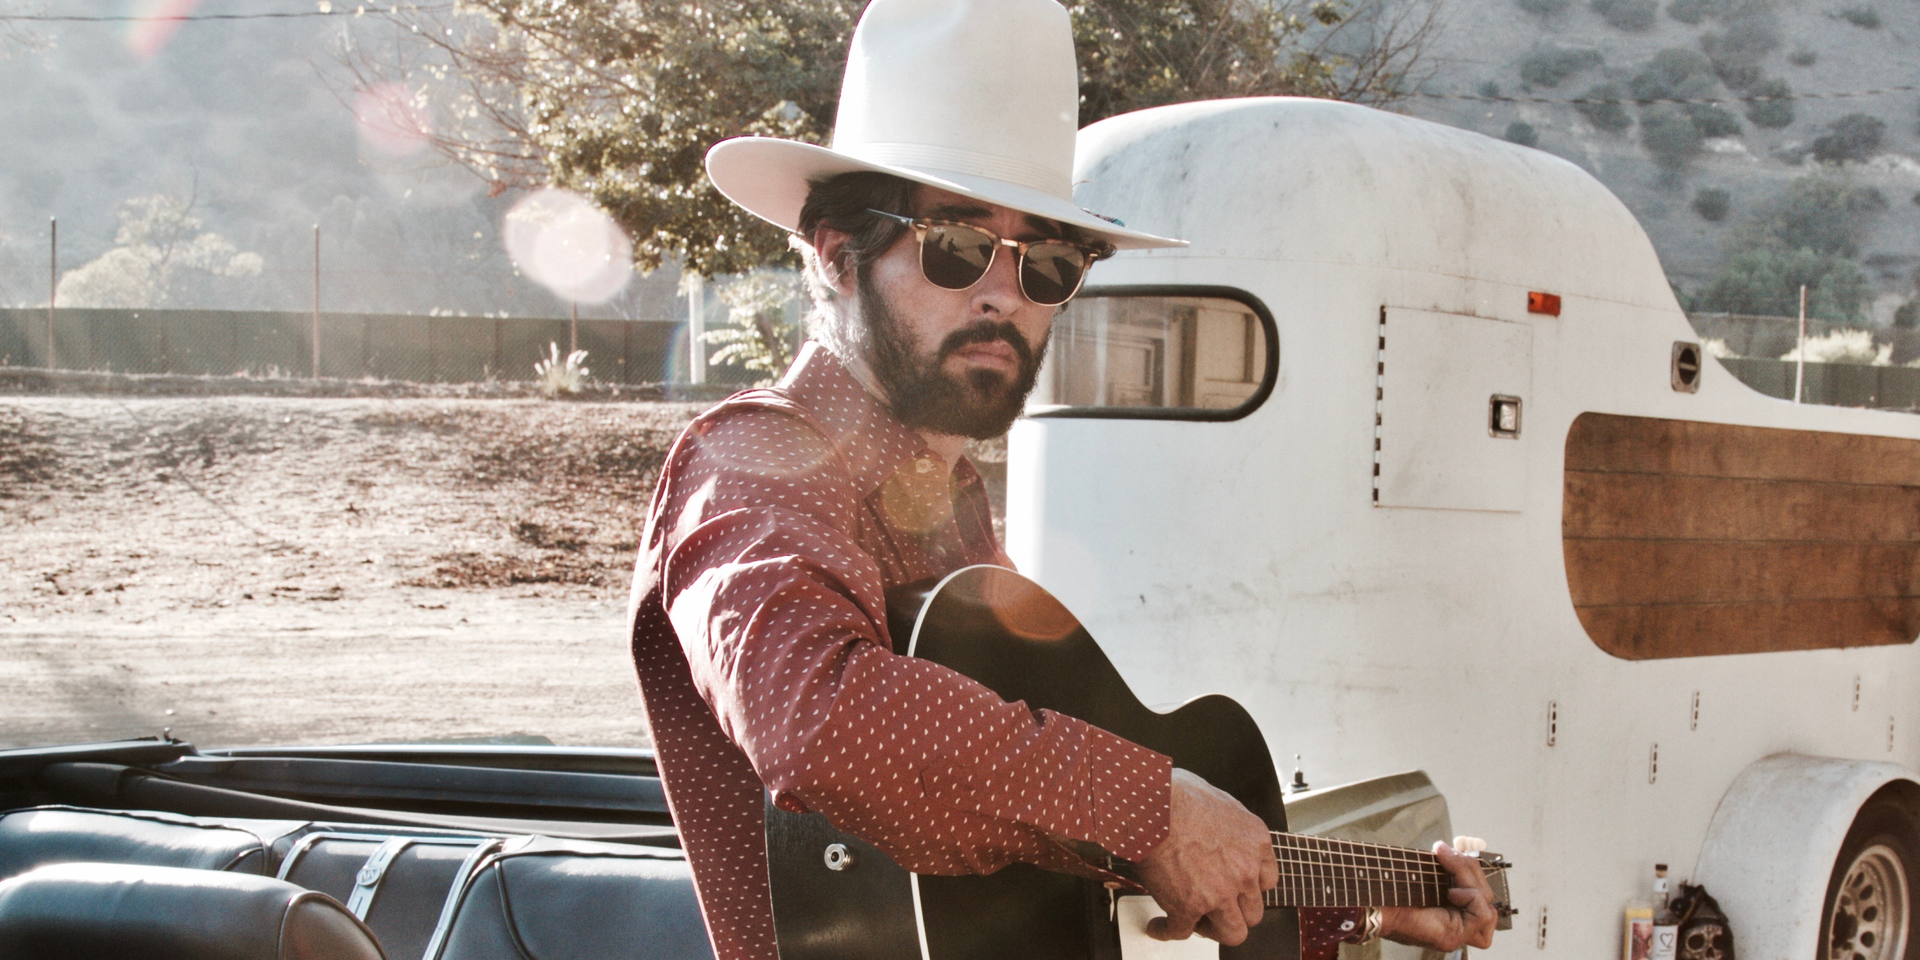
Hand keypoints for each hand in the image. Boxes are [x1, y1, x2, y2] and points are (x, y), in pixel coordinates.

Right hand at [1135, 768, 1277, 945]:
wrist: (1152, 807)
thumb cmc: (1178, 794)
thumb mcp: (1220, 799)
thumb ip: (1228, 819)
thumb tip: (1216, 819)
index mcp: (1255, 842)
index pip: (1267, 880)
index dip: (1249, 886)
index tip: (1237, 886)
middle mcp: (1244, 871)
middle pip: (1253, 911)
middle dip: (1235, 911)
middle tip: (1216, 906)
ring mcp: (1219, 893)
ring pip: (1232, 932)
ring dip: (1213, 929)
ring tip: (1196, 922)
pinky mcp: (1188, 907)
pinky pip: (1181, 932)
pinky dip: (1167, 930)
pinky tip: (1159, 926)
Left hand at [1378, 840, 1497, 950]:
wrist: (1370, 902)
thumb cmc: (1389, 886)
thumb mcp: (1426, 871)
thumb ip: (1449, 865)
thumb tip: (1467, 846)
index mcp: (1451, 908)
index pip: (1481, 893)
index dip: (1476, 869)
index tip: (1462, 845)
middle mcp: (1456, 923)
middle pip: (1484, 896)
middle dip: (1469, 867)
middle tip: (1446, 850)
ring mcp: (1456, 933)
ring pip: (1485, 903)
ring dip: (1469, 877)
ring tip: (1447, 862)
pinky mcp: (1452, 936)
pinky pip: (1482, 915)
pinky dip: (1471, 897)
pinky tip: (1452, 892)